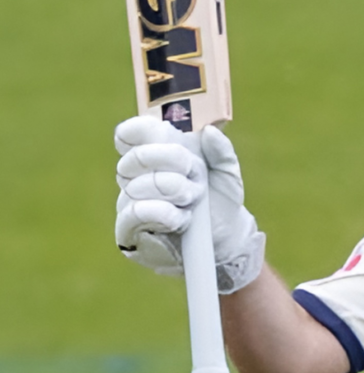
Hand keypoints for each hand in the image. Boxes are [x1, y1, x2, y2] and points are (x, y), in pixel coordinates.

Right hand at [114, 116, 265, 293]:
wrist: (224, 241)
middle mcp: (135, 176)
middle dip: (174, 164)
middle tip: (197, 180)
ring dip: (176, 192)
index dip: (144, 131)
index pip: (129, 133)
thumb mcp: (227, 174)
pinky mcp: (127, 230)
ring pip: (139, 186)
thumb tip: (208, 132)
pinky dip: (163, 213)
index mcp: (153, 155)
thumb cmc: (220, 202)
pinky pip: (136, 212)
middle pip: (138, 156)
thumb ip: (221, 151)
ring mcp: (128, 201)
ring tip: (192, 203)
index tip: (170, 138)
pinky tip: (181, 218)